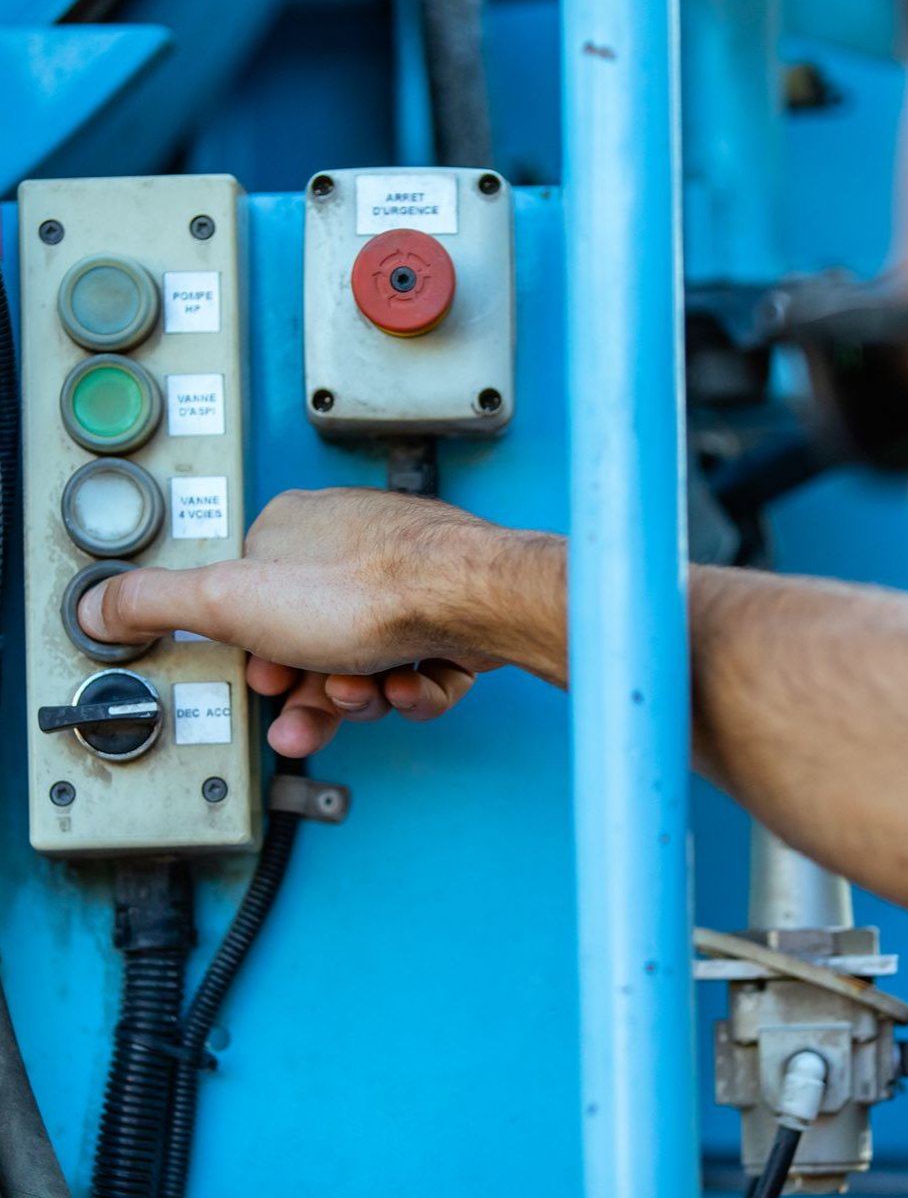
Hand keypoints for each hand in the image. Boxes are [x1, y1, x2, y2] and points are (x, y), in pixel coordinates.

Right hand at [76, 488, 563, 755]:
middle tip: (310, 713)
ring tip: (371, 692)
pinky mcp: (452, 614)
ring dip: (366, 693)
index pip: (255, 600)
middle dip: (313, 689)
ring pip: (370, 660)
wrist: (472, 599)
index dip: (255, 651)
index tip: (260, 677)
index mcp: (295, 531)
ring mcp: (409, 580)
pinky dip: (416, 689)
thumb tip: (99, 605)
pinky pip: (421, 669)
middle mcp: (355, 548)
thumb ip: (160, 604)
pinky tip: (415, 684)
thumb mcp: (231, 600)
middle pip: (315, 640)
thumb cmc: (369, 589)